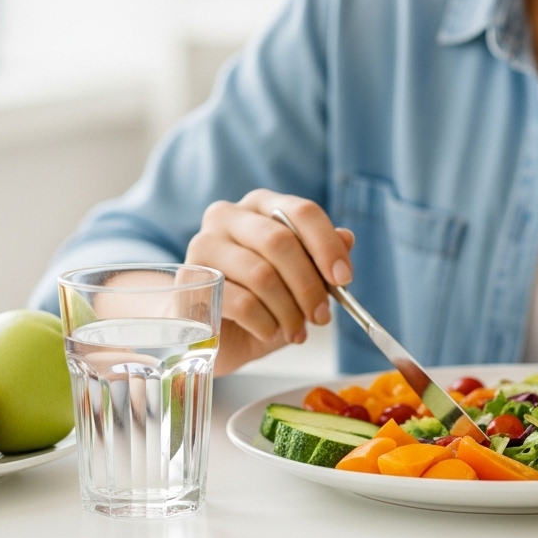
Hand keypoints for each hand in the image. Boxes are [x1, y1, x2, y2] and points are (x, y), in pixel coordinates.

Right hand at [185, 189, 353, 374]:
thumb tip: (346, 238)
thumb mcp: (298, 280)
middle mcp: (227, 216)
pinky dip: (265, 324)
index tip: (344, 279)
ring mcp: (204, 245)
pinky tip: (269, 332)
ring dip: (289, 311)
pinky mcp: (191, 281)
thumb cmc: (260, 299)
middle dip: (309, 285)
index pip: (301, 211)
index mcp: (260, 205)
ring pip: (262, 275)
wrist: (212, 331)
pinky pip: (241, 303)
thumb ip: (319, 258)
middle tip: (322, 317)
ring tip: (296, 332)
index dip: (327, 246)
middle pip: (280, 242)